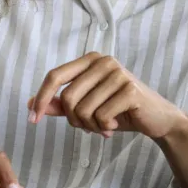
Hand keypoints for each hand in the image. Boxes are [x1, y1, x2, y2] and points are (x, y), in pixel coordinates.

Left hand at [28, 52, 187, 139]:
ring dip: (91, 126)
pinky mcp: (130, 90)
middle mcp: (104, 61)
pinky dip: (104, 128)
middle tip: (89, 126)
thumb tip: (31, 102)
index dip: (41, 98)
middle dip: (74, 120)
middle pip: (67, 97)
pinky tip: (115, 126)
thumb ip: (61, 104)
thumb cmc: (120, 111)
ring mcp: (119, 74)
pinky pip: (101, 116)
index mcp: (91, 60)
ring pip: (83, 110)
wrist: (156, 118)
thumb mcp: (87, 107)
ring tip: (104, 126)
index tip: (32, 120)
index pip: (55, 76)